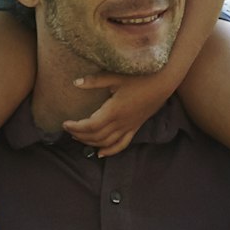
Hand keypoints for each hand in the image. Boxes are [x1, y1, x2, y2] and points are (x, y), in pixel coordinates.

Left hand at [62, 66, 178, 155]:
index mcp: (114, 111)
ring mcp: (129, 127)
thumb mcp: (116, 77)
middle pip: (96, 136)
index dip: (76, 127)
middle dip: (80, 135)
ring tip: (79, 138)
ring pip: (107, 142)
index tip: (65, 123)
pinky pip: (122, 144)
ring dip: (91, 143)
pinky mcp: (135, 127)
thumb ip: (95, 81)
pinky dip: (110, 151)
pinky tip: (101, 153)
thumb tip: (76, 83)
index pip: (91, 125)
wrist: (163, 81)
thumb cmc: (140, 77)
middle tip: (68, 130)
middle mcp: (121, 122)